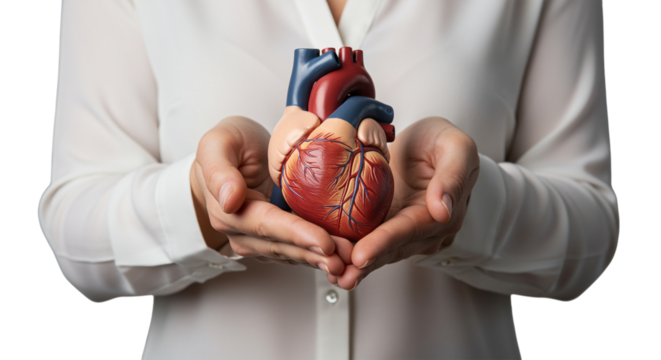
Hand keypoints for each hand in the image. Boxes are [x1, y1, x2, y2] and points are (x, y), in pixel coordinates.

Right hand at [191, 116, 351, 273]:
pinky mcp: (276, 239)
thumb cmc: (229, 146)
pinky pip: (299, 249)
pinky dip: (320, 254)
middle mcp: (243, 233)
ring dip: (321, 259)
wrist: (232, 154)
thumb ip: (220, 171)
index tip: (324, 241)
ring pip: (293, 253)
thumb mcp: (217, 143)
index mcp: (229, 211)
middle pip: (284, 246)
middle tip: (347, 256)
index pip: (267, 225)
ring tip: (349, 259)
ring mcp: (260, 239)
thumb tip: (230, 201)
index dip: (297, 234)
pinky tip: (342, 256)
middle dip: (317, 253)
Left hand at [326, 117, 479, 289]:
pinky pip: (368, 242)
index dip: (384, 243)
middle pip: (392, 248)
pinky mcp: (385, 226)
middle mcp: (425, 230)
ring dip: (355, 266)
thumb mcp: (457, 146)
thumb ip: (452, 175)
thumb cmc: (442, 141)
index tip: (361, 255)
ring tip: (334, 275)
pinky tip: (332, 264)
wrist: (428, 143)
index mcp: (444, 213)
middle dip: (365, 263)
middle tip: (341, 275)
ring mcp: (404, 231)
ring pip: (380, 252)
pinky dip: (350, 254)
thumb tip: (443, 211)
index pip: (410, 230)